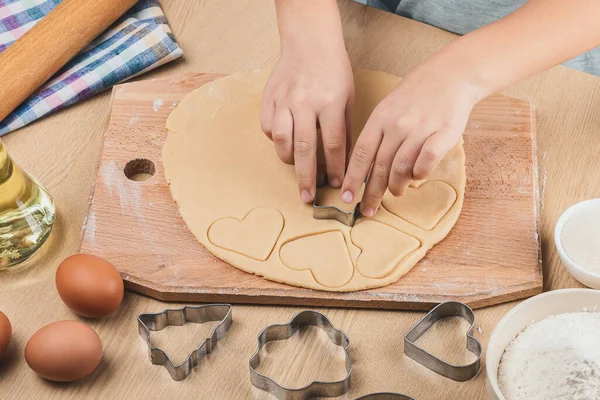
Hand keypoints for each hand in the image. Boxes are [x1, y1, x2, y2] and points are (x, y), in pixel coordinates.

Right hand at [261, 3, 353, 202]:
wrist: (309, 42)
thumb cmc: (333, 70)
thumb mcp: (347, 97)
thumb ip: (343, 128)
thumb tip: (344, 161)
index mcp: (329, 103)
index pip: (333, 145)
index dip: (334, 169)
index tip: (335, 185)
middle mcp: (305, 104)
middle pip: (304, 149)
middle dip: (306, 177)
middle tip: (307, 197)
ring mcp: (284, 101)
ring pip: (282, 141)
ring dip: (290, 159)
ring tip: (297, 167)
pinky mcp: (268, 99)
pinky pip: (269, 128)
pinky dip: (277, 139)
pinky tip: (286, 141)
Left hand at [341, 61, 480, 216]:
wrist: (452, 74)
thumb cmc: (417, 94)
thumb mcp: (389, 107)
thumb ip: (378, 135)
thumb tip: (368, 169)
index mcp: (380, 118)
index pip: (360, 154)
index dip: (352, 178)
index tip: (345, 197)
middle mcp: (397, 125)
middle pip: (378, 166)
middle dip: (371, 192)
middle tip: (367, 210)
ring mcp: (420, 129)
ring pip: (401, 167)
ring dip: (395, 185)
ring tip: (395, 193)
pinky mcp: (444, 133)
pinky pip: (426, 160)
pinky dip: (420, 173)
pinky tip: (417, 177)